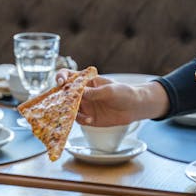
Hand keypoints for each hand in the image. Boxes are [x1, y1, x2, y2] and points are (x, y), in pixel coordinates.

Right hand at [54, 70, 169, 124]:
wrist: (135, 107)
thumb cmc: (124, 93)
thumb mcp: (109, 90)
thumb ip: (94, 93)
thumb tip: (79, 93)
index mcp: (86, 81)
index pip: (68, 75)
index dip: (61, 77)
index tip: (61, 83)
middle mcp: (82, 93)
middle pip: (64, 94)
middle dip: (61, 98)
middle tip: (64, 103)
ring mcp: (84, 105)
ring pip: (68, 108)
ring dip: (70, 111)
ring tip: (78, 114)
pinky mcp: (88, 117)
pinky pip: (78, 119)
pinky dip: (80, 120)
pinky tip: (89, 120)